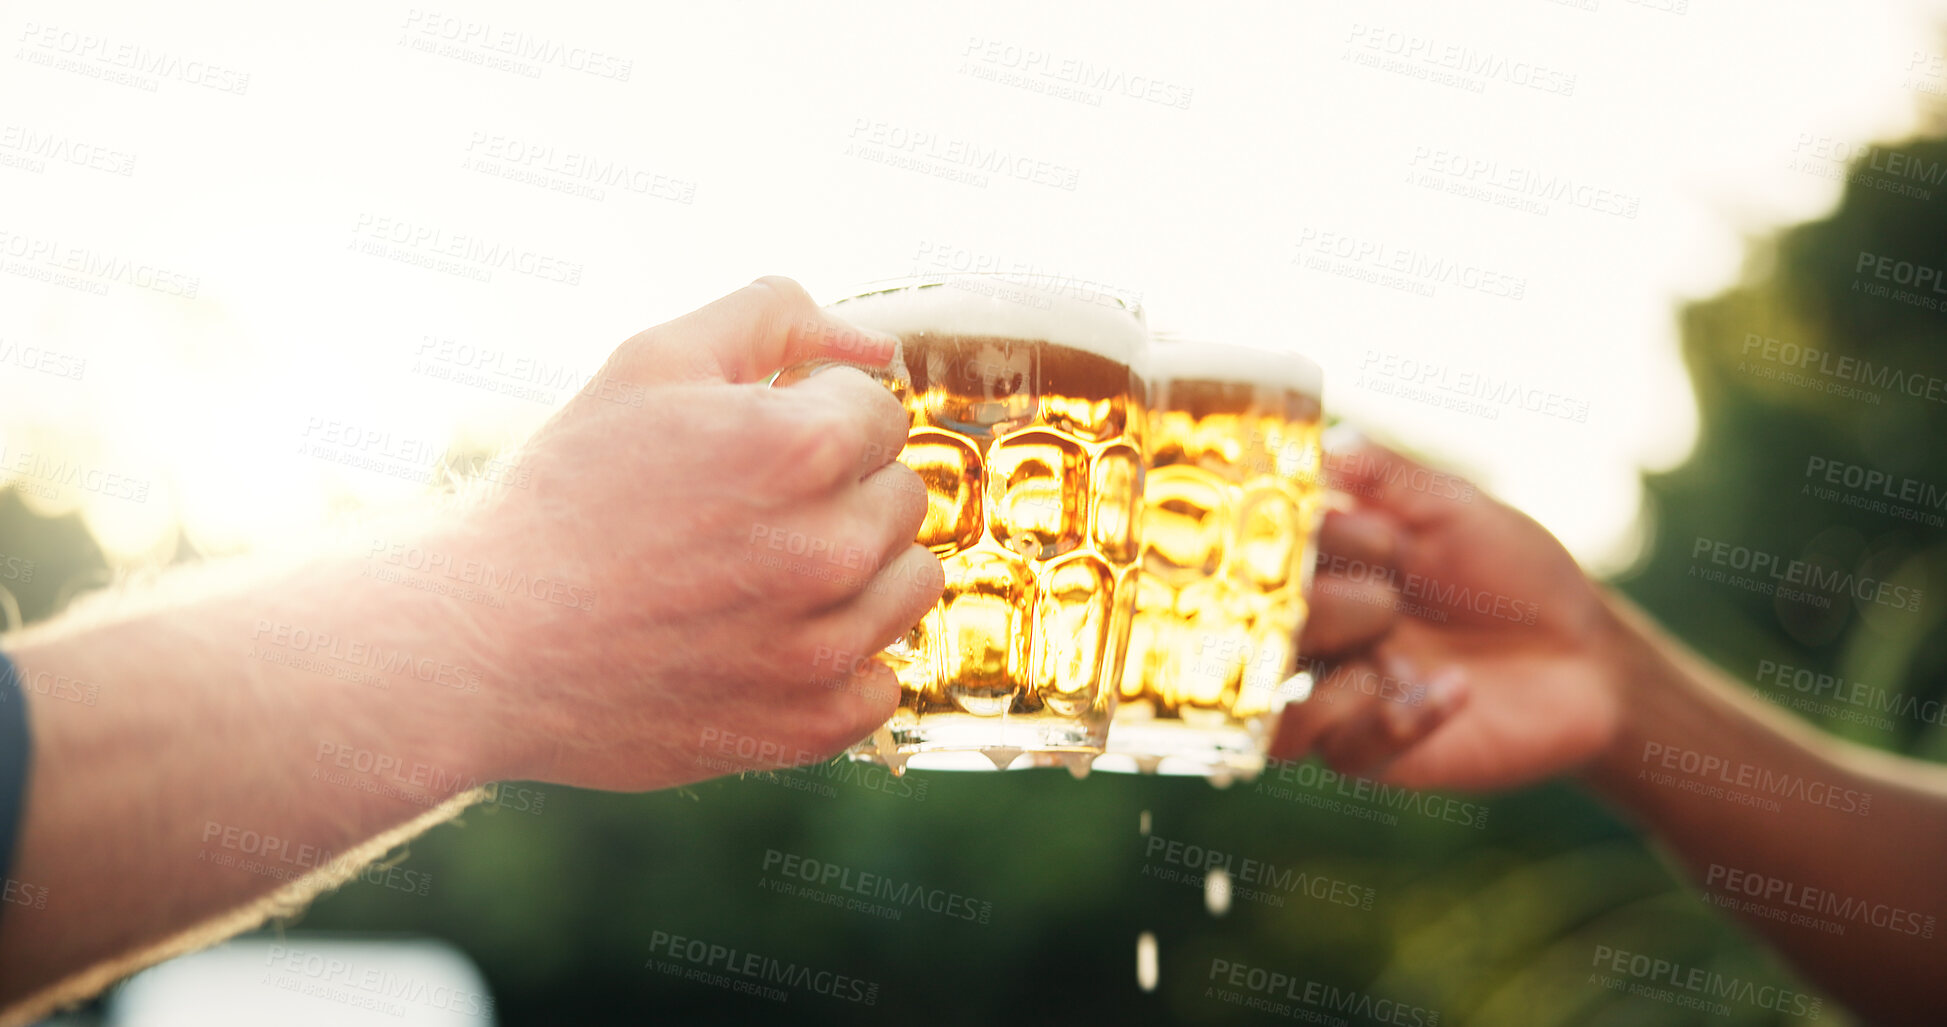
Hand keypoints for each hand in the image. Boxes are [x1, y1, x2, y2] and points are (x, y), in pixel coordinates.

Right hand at [447, 277, 943, 790]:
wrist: (485, 641)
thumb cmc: (566, 495)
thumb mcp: (653, 360)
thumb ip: (777, 316)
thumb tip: (879, 346)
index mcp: (804, 448)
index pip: (883, 413)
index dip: (816, 419)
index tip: (752, 450)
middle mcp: (830, 549)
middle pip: (902, 496)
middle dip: (841, 491)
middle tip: (746, 513)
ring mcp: (824, 649)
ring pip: (911, 584)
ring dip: (858, 573)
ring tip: (762, 575)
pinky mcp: (807, 725)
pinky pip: (885, 683)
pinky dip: (844, 664)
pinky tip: (771, 644)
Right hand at [1271, 439, 1624, 790]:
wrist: (1586, 656)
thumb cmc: (1514, 572)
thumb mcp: (1452, 507)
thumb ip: (1385, 475)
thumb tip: (1322, 440)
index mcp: (1316, 573)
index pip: (1255, 561)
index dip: (1295, 545)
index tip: (1371, 533)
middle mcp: (1312, 640)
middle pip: (1249, 638)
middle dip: (1311, 609)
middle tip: (1386, 596)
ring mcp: (1338, 700)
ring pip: (1270, 715)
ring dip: (1321, 677)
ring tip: (1388, 647)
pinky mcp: (1376, 755)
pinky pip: (1344, 752)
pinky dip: (1394, 720)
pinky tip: (1452, 690)